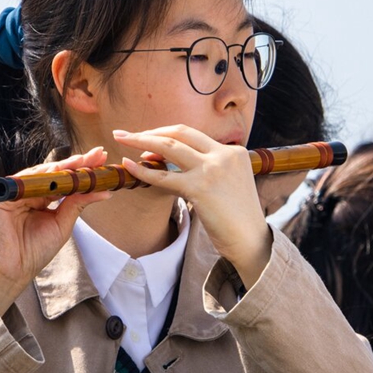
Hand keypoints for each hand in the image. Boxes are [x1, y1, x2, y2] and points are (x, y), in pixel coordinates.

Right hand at [0, 147, 111, 314]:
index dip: (81, 170)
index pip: (62, 180)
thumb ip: (77, 204)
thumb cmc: (33, 252)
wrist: (10, 271)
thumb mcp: (62, 224)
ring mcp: (11, 192)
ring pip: (39, 173)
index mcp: (39, 198)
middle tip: (98, 154)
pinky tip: (58, 170)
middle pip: (53, 172)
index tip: (102, 161)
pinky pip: (22, 181)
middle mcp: (25, 192)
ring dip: (62, 166)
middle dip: (76, 162)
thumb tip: (104, 191)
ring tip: (83, 160)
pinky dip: (40, 175)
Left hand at [113, 126, 271, 286]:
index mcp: (233, 151)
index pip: (193, 135)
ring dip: (141, 141)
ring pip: (169, 147)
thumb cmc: (237, 218)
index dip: (166, 134)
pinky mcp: (200, 188)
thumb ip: (210, 169)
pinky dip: (143, 171)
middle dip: (150, 131)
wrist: (251, 241)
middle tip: (125, 134)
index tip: (148, 139)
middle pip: (180, 132)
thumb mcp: (230, 183)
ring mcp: (213, 170)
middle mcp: (224, 155)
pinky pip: (163, 177)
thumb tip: (175, 165)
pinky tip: (128, 167)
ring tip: (121, 140)